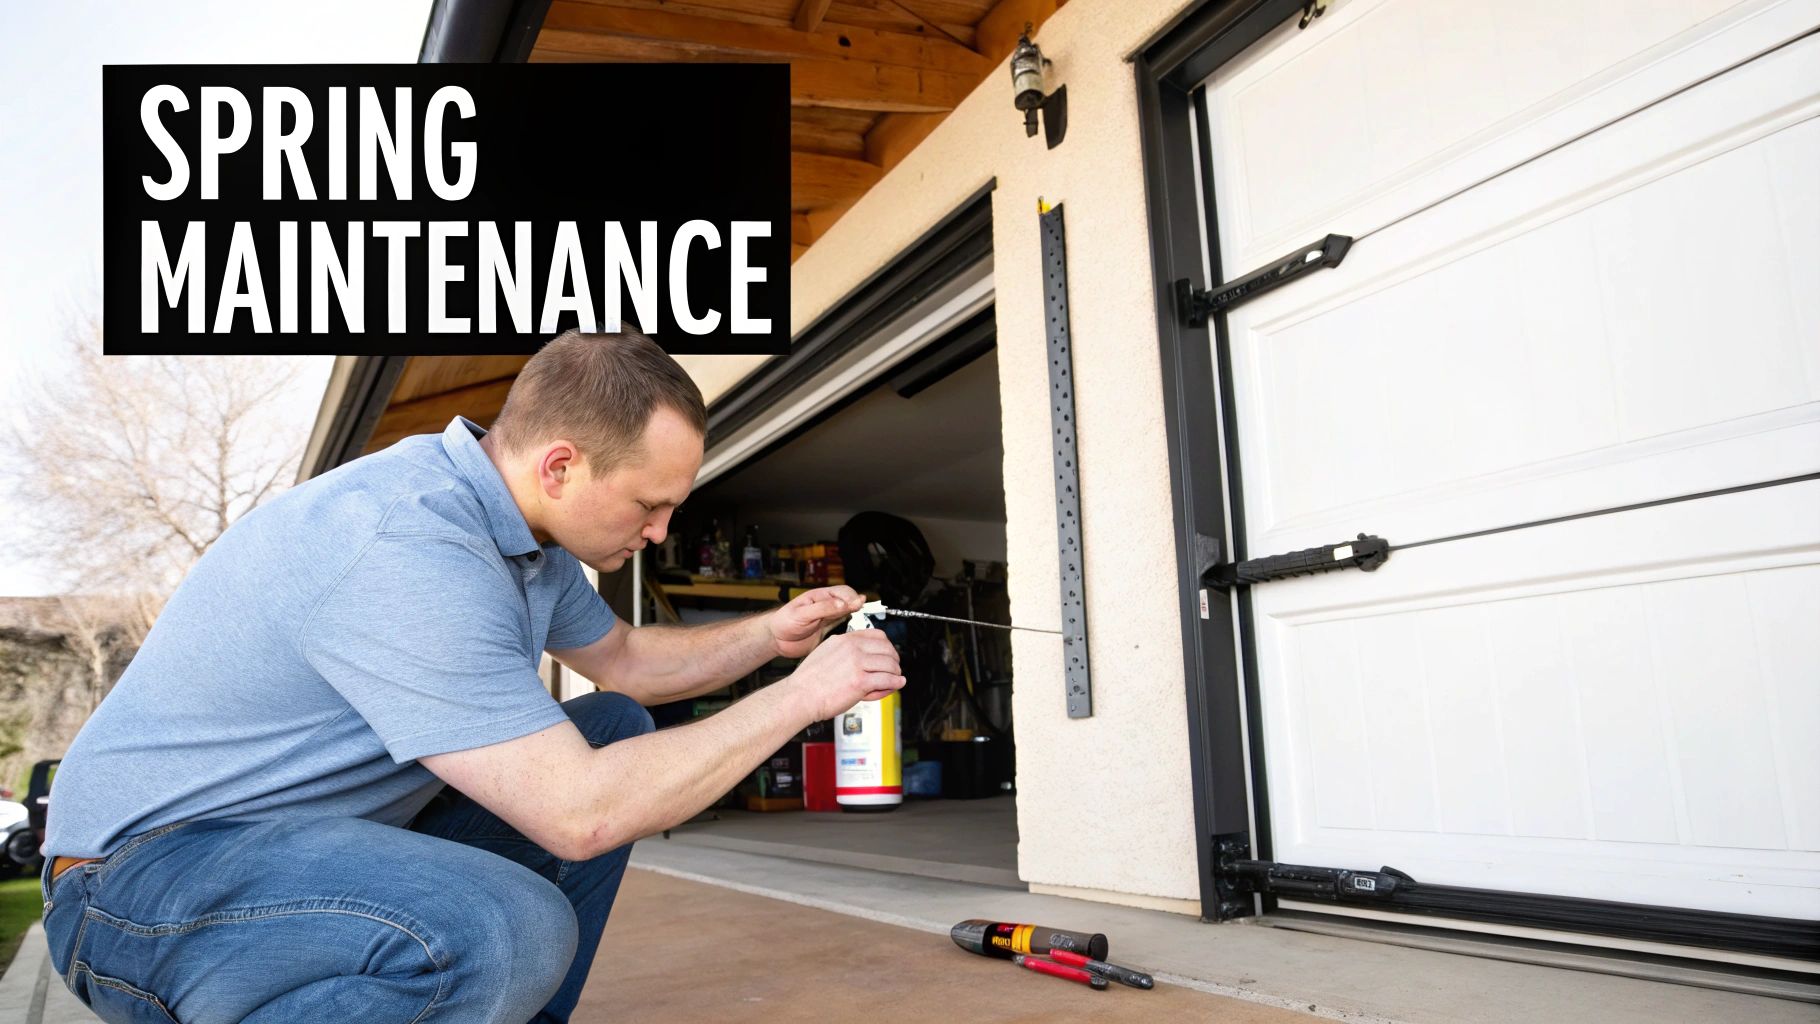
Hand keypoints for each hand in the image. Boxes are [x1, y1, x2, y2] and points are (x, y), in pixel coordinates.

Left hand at [768, 585, 863, 658]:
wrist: (775, 640)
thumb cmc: (783, 622)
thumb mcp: (802, 614)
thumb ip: (823, 609)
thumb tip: (843, 604)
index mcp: (820, 596)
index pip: (843, 592)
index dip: (852, 598)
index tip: (857, 606)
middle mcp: (826, 605)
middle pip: (849, 600)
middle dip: (857, 604)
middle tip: (862, 611)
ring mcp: (828, 618)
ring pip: (848, 613)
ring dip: (856, 614)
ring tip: (862, 617)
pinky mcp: (827, 631)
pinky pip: (843, 626)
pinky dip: (850, 626)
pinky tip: (854, 629)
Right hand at [787, 629, 903, 721]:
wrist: (800, 696)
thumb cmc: (808, 682)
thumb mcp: (825, 654)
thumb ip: (845, 652)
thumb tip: (863, 657)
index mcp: (843, 640)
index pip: (876, 635)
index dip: (887, 645)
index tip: (888, 653)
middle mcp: (852, 648)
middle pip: (886, 648)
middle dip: (894, 659)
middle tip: (895, 668)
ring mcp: (857, 664)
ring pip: (889, 664)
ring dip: (895, 672)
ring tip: (895, 678)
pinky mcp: (861, 681)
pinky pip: (887, 679)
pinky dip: (895, 682)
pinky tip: (896, 684)